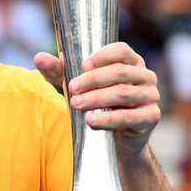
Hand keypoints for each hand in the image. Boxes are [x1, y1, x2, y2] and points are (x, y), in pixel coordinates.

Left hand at [34, 42, 159, 160]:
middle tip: (71, 89)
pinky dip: (108, 119)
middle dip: (92, 80)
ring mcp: (151, 96)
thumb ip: (59, 72)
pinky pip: (129, 116)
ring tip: (76, 105)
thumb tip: (39, 58)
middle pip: (119, 72)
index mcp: (131, 62)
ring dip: (97, 98)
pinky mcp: (151, 117)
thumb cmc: (97, 105)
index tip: (82, 65)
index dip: (102, 56)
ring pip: (123, 93)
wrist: (116, 139)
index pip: (121, 50)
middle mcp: (145, 76)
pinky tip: (91, 121)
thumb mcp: (77, 87)